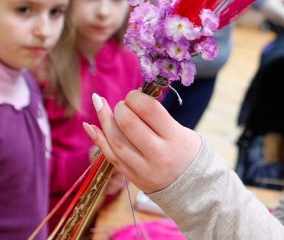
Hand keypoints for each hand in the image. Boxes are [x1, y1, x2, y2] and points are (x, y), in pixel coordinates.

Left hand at [83, 91, 201, 193]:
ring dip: (105, 119)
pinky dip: (98, 139)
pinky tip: (90, 125)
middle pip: (128, 124)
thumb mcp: (181, 130)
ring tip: (100, 104)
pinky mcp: (133, 178)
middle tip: (124, 105)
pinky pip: (110, 157)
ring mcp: (144, 169)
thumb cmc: (188, 151)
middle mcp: (158, 154)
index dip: (135, 97)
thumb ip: (157, 116)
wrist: (194, 188)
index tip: (135, 95)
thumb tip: (132, 98)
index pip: (148, 109)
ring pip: (115, 141)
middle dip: (120, 108)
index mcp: (175, 137)